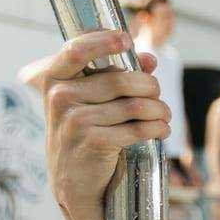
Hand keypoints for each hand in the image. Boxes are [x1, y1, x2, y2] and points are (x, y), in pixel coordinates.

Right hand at [34, 30, 170, 216]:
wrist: (73, 181)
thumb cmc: (85, 133)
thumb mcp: (92, 101)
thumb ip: (116, 76)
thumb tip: (150, 60)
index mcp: (54, 80)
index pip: (76, 50)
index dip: (103, 41)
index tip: (126, 39)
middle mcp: (60, 98)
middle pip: (120, 79)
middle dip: (150, 87)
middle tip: (158, 95)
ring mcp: (74, 121)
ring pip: (134, 105)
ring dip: (159, 110)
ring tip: (164, 115)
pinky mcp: (92, 142)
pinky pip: (137, 128)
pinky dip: (157, 128)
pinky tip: (162, 130)